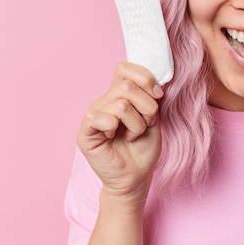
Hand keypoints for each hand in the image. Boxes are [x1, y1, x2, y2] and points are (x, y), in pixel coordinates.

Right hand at [77, 62, 163, 200]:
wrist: (137, 176)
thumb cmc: (144, 147)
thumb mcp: (153, 116)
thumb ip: (150, 96)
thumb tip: (156, 80)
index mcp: (119, 93)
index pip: (125, 68)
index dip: (145, 78)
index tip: (158, 96)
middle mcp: (104, 100)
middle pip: (127, 86)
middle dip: (147, 107)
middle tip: (146, 124)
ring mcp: (93, 115)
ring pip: (121, 104)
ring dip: (137, 124)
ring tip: (133, 135)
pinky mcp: (85, 132)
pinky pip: (103, 118)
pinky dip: (118, 130)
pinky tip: (116, 140)